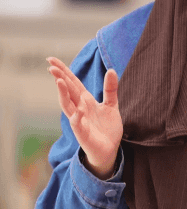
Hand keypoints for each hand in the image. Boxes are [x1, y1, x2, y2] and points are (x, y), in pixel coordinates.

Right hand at [47, 57, 122, 179]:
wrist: (109, 149)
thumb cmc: (107, 128)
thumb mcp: (111, 105)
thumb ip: (110, 89)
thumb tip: (112, 69)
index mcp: (86, 100)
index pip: (73, 83)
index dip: (64, 71)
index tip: (51, 59)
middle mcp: (79, 108)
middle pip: (68, 91)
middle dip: (60, 79)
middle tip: (51, 66)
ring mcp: (79, 121)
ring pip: (68, 106)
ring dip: (63, 94)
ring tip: (59, 82)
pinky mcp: (83, 134)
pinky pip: (77, 125)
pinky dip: (76, 119)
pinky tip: (76, 113)